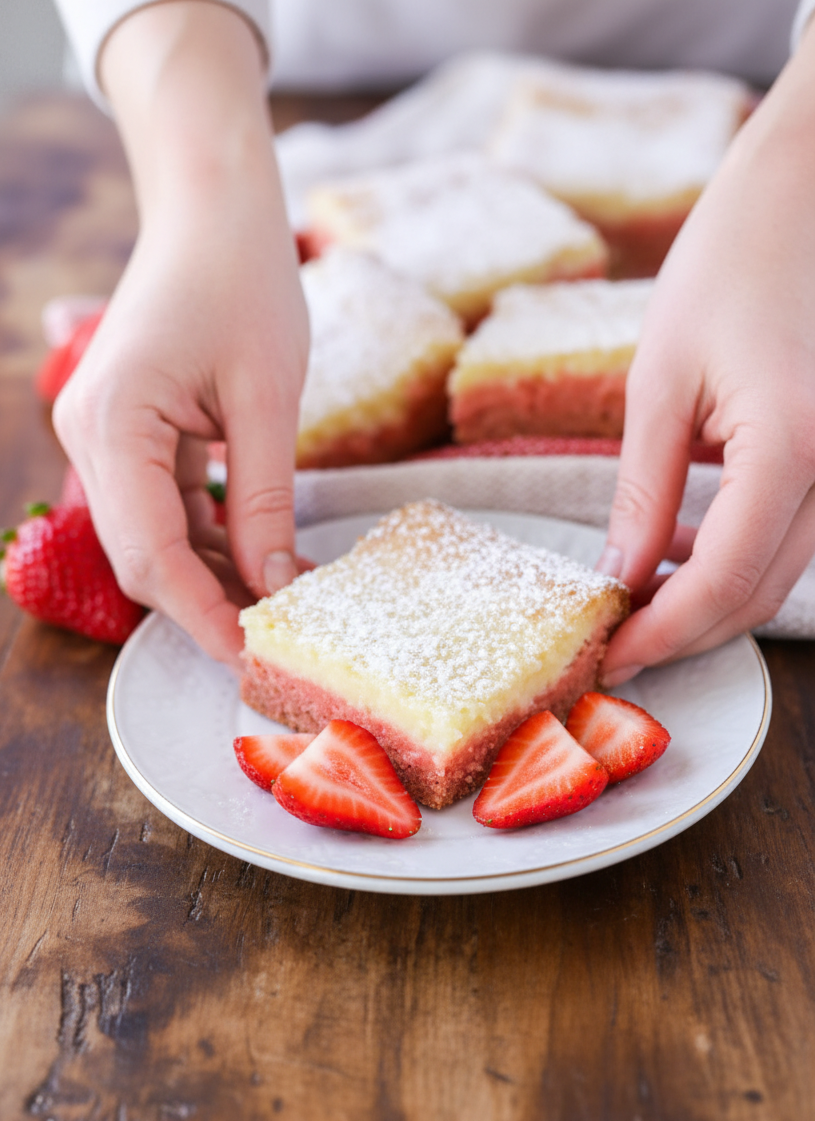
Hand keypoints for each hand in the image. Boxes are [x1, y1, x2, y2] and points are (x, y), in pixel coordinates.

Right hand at [52, 3, 308, 667]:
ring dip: (217, 574)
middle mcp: (92, 437)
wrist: (212, 208)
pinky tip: (266, 555)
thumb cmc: (241, 280)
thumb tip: (271, 584)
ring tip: (287, 599)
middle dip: (209, 602)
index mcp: (114, 424)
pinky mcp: (133, 434)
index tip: (250, 656)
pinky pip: (167, 507)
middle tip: (279, 637)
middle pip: (144, 556)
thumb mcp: (267, 396)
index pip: (149, 553)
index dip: (199, 615)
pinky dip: (214, 537)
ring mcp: (107, 437)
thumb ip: (264, 497)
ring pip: (156, 538)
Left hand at [598, 19, 814, 684]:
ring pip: (781, 571)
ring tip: (634, 593)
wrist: (814, 185)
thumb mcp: (662, 376)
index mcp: (793, 448)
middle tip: (614, 639)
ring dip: (707, 598)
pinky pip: (795, 531)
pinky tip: (679, 542)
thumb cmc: (735, 257)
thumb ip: (643, 488)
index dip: (659, 633)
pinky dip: (736, 555)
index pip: (720, 584)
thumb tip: (619, 574)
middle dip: (682, 630)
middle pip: (758, 594)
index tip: (608, 654)